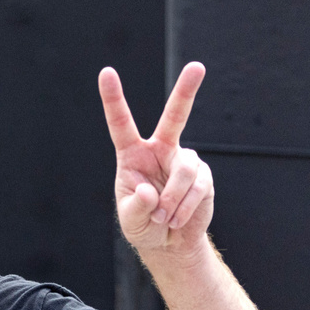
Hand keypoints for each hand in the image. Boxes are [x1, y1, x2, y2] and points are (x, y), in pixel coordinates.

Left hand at [98, 62, 213, 259]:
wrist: (169, 243)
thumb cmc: (143, 225)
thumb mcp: (131, 220)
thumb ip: (137, 207)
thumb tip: (151, 193)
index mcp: (132, 154)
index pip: (121, 123)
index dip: (114, 99)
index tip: (106, 72)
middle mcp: (160, 150)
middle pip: (175, 117)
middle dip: (187, 91)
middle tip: (198, 67)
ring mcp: (184, 161)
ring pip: (184, 170)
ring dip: (172, 200)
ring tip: (164, 218)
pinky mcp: (203, 176)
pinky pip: (197, 187)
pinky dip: (185, 208)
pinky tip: (177, 219)